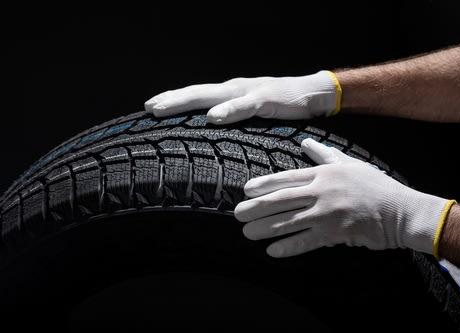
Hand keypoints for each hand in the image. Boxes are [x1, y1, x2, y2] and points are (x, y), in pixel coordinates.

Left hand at [144, 71, 340, 123]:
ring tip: (164, 109)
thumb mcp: (250, 111)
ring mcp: (247, 92)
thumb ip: (233, 116)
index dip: (173, 101)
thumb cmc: (279, 104)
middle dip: (171, 101)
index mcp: (228, 94)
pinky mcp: (264, 100)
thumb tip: (213, 130)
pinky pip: (243, 106)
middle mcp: (233, 89)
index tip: (150, 107)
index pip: (196, 96)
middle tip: (149, 108)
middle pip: (196, 94)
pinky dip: (227, 110)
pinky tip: (212, 117)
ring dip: (186, 102)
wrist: (310, 92)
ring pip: (211, 96)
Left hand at [235, 138, 453, 257]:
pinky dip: (288, 247)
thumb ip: (323, 155)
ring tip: (247, 232)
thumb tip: (305, 143)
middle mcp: (321, 192)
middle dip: (256, 207)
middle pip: (281, 200)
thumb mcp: (349, 163)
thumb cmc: (375, 185)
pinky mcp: (335, 234)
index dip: (264, 184)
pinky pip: (306, 241)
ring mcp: (327, 214)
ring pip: (289, 222)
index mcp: (323, 174)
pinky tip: (272, 251)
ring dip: (265, 228)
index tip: (246, 190)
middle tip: (238, 213)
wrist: (401, 211)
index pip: (286, 178)